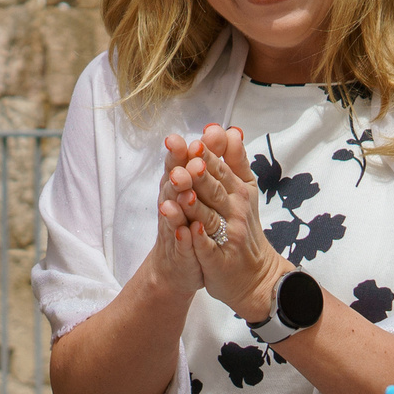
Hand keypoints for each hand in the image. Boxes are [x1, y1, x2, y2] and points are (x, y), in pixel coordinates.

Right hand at [146, 135, 211, 300]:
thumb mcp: (205, 188)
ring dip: (177, 202)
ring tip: (183, 193)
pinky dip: (182, 236)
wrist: (181, 264)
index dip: (179, 153)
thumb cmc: (192, 221)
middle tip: (187, 164)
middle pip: (173, 185)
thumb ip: (214, 159)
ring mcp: (173, 227)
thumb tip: (221, 129)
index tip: (183, 139)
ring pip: (172, 212)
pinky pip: (179, 243)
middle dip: (179, 174)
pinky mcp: (179, 251)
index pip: (177, 164)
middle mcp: (172, 203)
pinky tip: (185, 231)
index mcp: (179, 185)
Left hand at [169, 124, 286, 321]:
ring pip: (209, 217)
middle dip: (200, 173)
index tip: (195, 140)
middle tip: (186, 156)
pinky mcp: (219, 259)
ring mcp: (228, 236)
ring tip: (179, 187)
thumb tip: (230, 129)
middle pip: (215, 189)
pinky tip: (188, 229)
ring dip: (194, 202)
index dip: (207, 155)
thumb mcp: (244, 191)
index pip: (221, 169)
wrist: (255, 274)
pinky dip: (198, 239)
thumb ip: (235, 161)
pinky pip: (207, 248)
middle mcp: (236, 211)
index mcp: (239, 192)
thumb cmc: (243, 227)